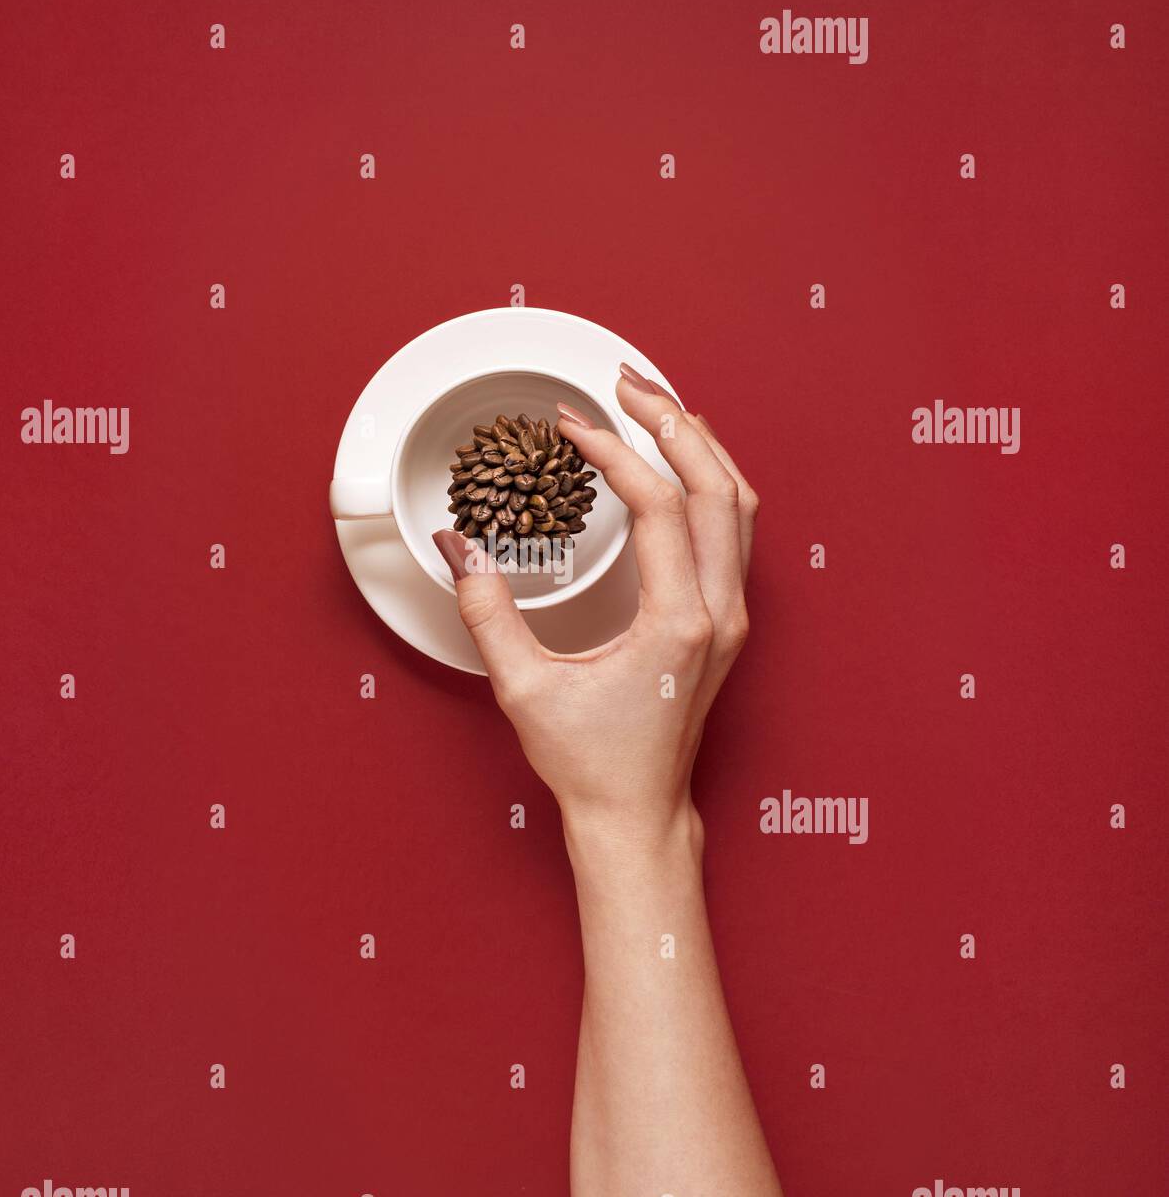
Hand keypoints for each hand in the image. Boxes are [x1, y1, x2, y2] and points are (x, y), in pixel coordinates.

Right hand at [434, 363, 758, 866]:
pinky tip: (682, 464)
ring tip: (656, 406)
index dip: (615, 452)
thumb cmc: (593, 763)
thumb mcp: (525, 687)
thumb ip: (487, 611)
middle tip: (624, 384)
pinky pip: (735, 531)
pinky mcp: (725, 622)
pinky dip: (711, 482)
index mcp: (678, 624)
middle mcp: (718, 613)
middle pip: (716, 485)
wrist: (637, 813)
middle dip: (670, 422)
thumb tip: (458, 548)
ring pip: (738, 504)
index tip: (573, 426)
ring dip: (699, 446)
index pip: (659, 504)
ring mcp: (731, 617)